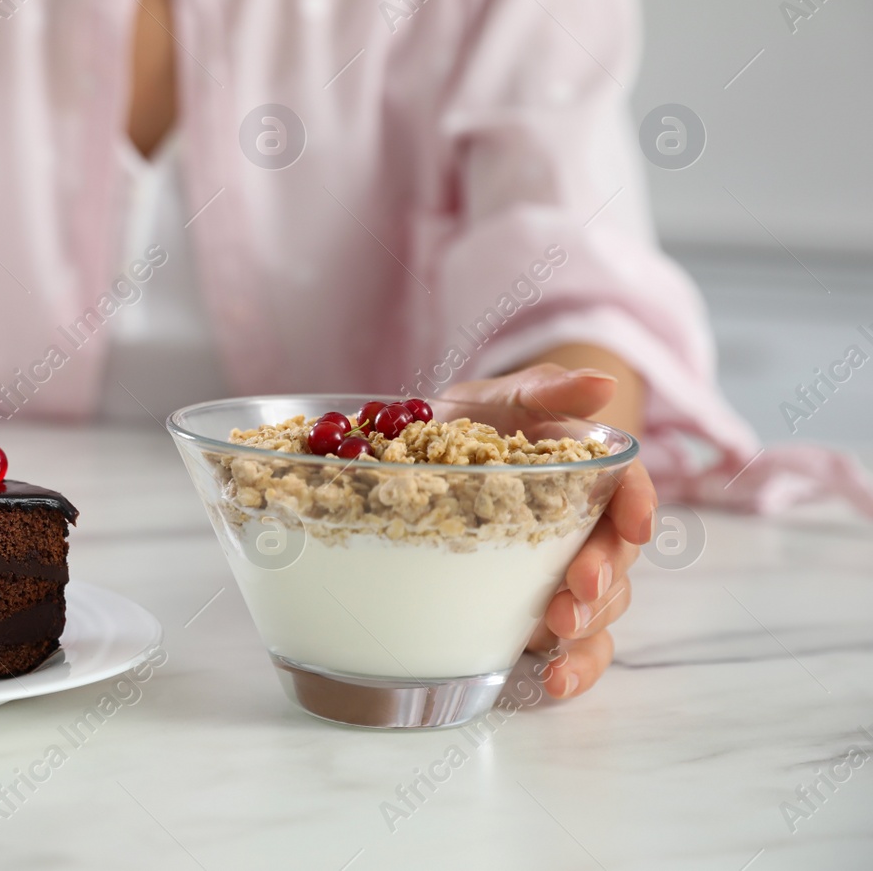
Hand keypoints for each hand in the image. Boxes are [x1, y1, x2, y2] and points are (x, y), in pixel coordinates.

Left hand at [442, 363, 654, 698]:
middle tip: (577, 586)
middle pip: (619, 557)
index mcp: (586, 477)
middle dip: (605, 574)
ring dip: (588, 623)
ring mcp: (564, 577)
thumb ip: (546, 390)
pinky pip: (572, 649)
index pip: (631, 489)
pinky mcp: (539, 615)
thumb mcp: (497, 399)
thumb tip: (602, 383)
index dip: (639, 504)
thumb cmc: (471, 427)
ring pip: (602, 607)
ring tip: (555, 630)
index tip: (636, 522)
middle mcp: (585, 531)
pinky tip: (553, 683)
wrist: (428, 461)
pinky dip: (572, 669)